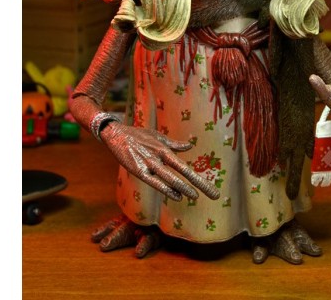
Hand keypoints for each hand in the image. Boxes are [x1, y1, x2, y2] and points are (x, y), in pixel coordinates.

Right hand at [100, 123, 219, 201]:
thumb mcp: (158, 137)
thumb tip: (190, 146)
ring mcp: (149, 164)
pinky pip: (154, 181)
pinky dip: (166, 188)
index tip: (211, 190)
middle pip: (182, 173)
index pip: (185, 167)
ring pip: (170, 177)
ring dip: (184, 187)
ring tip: (196, 196)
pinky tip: (177, 195)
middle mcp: (159, 157)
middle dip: (199, 185)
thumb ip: (174, 144)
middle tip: (214, 195)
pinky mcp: (137, 170)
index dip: (199, 179)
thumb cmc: (138, 135)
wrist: (116, 133)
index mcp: (165, 150)